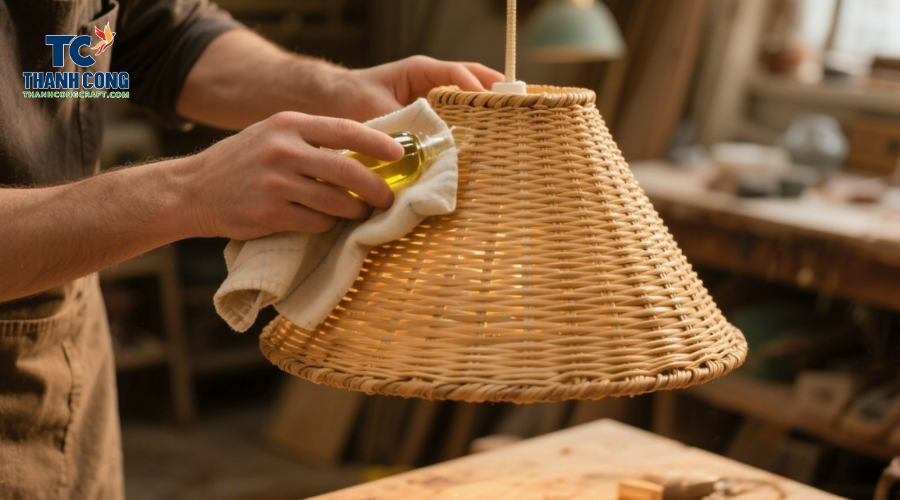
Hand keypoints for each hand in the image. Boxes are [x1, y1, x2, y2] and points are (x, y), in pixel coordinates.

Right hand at [177, 112, 403, 239]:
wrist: (191, 190)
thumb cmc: (241, 162)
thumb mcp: (273, 135)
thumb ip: (311, 139)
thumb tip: (364, 153)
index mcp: (289, 124)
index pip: (346, 130)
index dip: (378, 144)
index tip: (399, 155)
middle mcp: (283, 150)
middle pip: (348, 170)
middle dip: (376, 188)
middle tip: (387, 198)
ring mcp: (275, 182)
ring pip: (337, 201)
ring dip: (355, 211)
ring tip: (359, 212)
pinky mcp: (269, 213)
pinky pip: (316, 222)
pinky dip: (327, 225)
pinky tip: (324, 222)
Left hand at [330, 56, 504, 121]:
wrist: (336, 100)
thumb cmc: (352, 97)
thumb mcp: (375, 109)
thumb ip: (400, 124)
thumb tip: (421, 145)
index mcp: (420, 71)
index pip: (457, 72)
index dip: (474, 86)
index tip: (488, 101)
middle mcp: (431, 81)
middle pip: (471, 79)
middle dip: (493, 91)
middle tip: (516, 106)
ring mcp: (432, 96)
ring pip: (467, 97)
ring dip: (485, 107)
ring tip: (509, 121)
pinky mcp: (429, 113)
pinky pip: (455, 115)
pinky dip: (470, 122)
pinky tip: (483, 137)